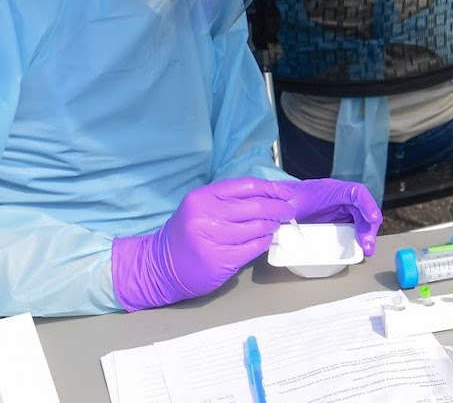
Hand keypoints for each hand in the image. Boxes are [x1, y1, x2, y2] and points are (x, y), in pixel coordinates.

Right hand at [112, 177, 380, 310]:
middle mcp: (206, 216)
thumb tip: (271, 197)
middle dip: (279, 207)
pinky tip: (271, 239)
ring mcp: (211, 239)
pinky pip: (253, 248)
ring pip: (257, 228)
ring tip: (283, 224)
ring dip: (275, 226)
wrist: (160, 266)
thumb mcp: (201, 208)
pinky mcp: (218, 261)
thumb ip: (229, 201)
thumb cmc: (186, 234)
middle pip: (256, 207)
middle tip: (292, 209)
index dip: (272, 188)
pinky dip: (266, 242)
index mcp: (203, 197)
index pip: (246, 186)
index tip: (288, 192)